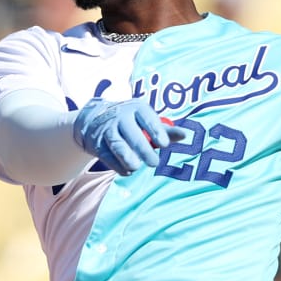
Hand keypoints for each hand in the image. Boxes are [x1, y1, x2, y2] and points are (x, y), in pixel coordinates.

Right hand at [70, 97, 189, 175]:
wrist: (95, 117)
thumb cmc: (131, 121)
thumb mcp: (146, 120)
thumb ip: (165, 130)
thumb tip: (185, 135)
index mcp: (137, 108)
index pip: (147, 118)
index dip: (156, 131)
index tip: (164, 144)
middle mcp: (121, 116)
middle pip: (133, 134)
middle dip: (143, 149)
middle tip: (154, 163)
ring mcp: (107, 129)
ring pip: (117, 144)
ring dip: (126, 156)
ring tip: (136, 167)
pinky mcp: (97, 143)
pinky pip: (107, 155)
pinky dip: (116, 165)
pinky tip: (127, 172)